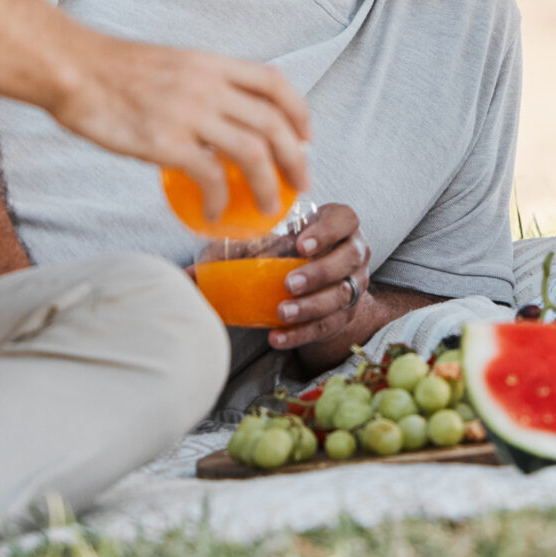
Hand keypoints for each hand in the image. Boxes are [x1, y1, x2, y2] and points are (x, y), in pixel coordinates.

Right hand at [55, 32, 310, 216]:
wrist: (73, 70)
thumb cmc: (111, 71)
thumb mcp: (170, 64)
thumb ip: (199, 85)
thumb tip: (217, 118)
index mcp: (211, 63)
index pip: (274, 82)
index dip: (298, 111)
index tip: (306, 136)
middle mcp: (209, 85)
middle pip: (273, 124)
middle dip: (296, 158)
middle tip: (301, 183)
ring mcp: (190, 113)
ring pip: (253, 153)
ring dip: (269, 185)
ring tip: (268, 206)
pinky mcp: (166, 142)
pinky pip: (211, 176)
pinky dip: (221, 198)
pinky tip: (216, 211)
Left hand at [259, 203, 374, 351]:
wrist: (323, 280)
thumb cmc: (297, 249)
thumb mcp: (281, 239)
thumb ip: (247, 246)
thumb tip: (199, 269)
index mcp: (342, 224)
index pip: (345, 220)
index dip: (327, 231)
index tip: (300, 245)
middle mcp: (355, 251)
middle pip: (349, 259)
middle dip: (320, 272)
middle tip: (289, 283)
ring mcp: (356, 283)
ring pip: (343, 295)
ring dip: (311, 306)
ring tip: (282, 312)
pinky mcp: (347, 313)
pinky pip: (328, 325)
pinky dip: (301, 333)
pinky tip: (277, 336)